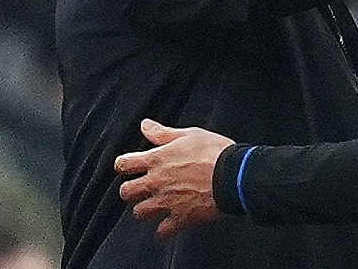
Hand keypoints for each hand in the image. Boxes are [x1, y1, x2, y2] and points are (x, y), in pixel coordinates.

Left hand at [114, 119, 234, 237]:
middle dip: (130, 190)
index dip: (123, 165)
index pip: (124, 164)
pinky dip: (163, 231)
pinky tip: (167, 227)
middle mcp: (157, 182)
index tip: (128, 167)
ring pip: (139, 213)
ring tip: (153, 207)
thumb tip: (145, 125)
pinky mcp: (181, 218)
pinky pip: (162, 232)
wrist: (233, 175)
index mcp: (157, 160)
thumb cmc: (214, 152)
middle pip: (126, 192)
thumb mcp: (189, 134)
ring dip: (144, 210)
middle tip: (139, 189)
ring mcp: (167, 202)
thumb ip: (163, 133)